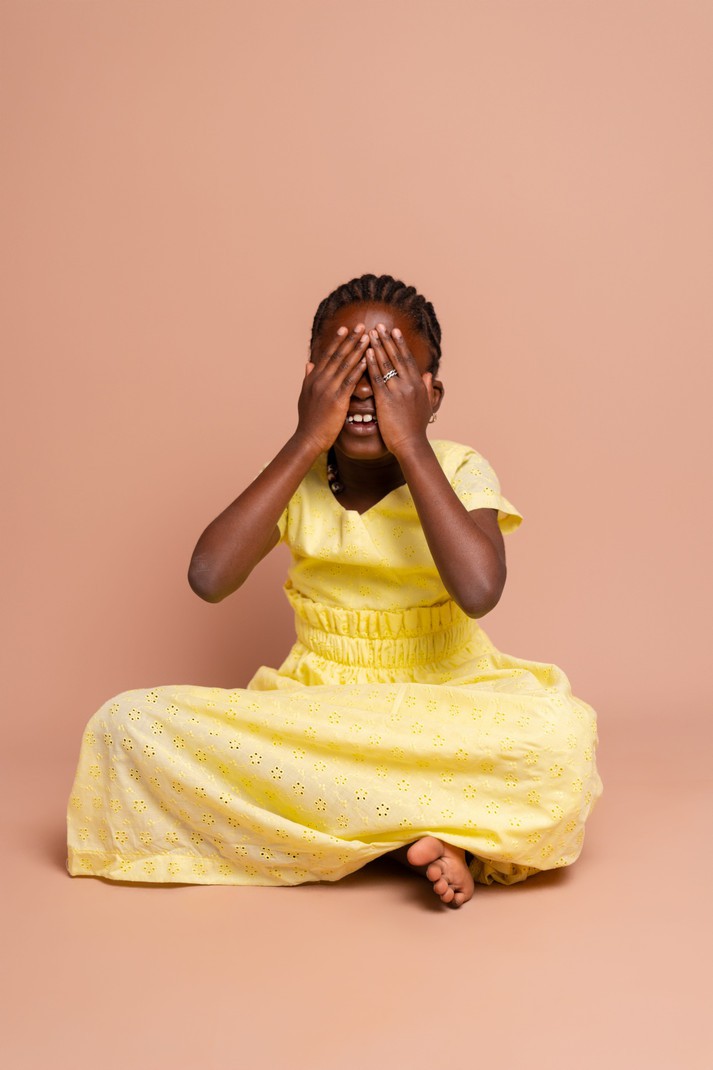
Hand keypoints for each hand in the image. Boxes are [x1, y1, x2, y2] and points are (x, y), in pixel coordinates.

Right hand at [295, 323, 369, 453]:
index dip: (337, 341)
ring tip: (368, 337)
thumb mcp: (305, 396)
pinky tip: (368, 360)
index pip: (327, 355)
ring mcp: (328, 389)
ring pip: (344, 365)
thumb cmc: (309, 421)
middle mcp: (319, 380)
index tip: (345, 329)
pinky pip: (350, 381)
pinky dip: (359, 369)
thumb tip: (308, 363)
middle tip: (361, 326)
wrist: (308, 439)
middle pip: (337, 355)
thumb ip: (308, 378)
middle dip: (350, 340)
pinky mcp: (337, 400)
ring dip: (357, 349)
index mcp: (313, 379)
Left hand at [365, 325, 434, 455]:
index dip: (400, 345)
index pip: (408, 360)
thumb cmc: (417, 428)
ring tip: (370, 333)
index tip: (394, 332)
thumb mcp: (426, 406)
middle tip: (380, 326)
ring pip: (386, 364)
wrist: (411, 444)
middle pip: (397, 357)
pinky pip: (377, 377)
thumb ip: (428, 389)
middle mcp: (409, 384)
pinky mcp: (386, 399)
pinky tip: (366, 352)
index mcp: (418, 385)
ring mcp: (398, 391)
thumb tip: (428, 375)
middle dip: (388, 340)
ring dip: (378, 346)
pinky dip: (372, 363)